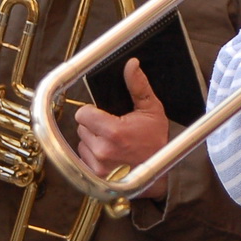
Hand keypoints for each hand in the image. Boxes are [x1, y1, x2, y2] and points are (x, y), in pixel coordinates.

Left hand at [74, 59, 169, 201]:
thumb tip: (131, 65)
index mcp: (113, 132)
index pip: (82, 114)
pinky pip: (83, 158)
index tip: (102, 113)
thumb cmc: (156, 142)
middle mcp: (102, 150)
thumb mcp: (152, 109)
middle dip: (94, 125)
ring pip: (81, 142)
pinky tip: (108, 153)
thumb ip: (138, 86)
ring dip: (92, 140)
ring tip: (112, 142)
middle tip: (112, 128)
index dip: (91, 111)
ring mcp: (97, 165)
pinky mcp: (95, 175)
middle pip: (82, 127)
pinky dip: (92, 154)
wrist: (158, 173)